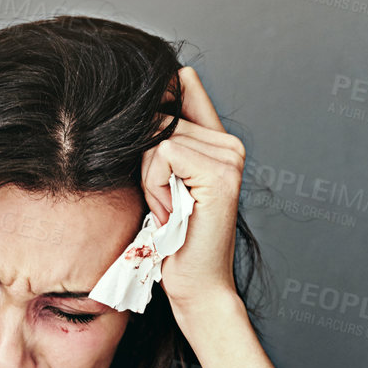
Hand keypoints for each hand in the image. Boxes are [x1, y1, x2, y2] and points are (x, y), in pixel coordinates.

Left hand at [140, 65, 245, 317]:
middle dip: (147, 162)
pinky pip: (164, 153)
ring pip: (159, 137)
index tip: (147, 149)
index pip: (184, 83)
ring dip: (150, 178)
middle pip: (160, 117)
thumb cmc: (175, 239)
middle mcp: (231, 144)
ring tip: (169, 209)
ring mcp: (230, 157)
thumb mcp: (163, 181)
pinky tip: (170, 212)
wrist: (196, 285)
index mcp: (220, 141)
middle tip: (165, 201)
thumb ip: (160, 141)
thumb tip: (136, 103)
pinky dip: (155, 185)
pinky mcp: (220, 172)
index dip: (156, 102)